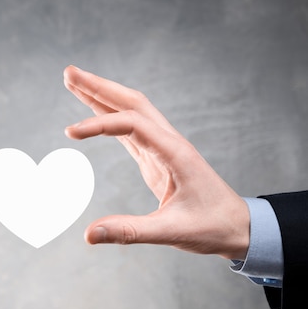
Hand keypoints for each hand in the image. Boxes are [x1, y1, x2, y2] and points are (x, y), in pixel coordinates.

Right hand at [63, 65, 249, 259]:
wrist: (240, 227)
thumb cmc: (212, 227)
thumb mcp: (172, 232)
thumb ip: (129, 231)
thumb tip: (88, 234)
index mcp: (174, 153)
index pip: (131, 125)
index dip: (99, 125)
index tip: (70, 133)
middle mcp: (169, 142)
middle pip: (131, 102)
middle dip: (99, 86)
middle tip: (69, 73)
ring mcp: (164, 147)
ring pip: (132, 111)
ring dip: (103, 95)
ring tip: (75, 83)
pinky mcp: (159, 157)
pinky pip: (131, 129)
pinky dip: (110, 117)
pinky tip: (96, 112)